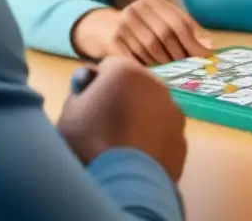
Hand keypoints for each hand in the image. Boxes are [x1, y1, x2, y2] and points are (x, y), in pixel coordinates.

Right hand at [58, 57, 186, 181]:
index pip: (107, 67)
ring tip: (120, 146)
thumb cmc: (90, 142)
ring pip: (151, 109)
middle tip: (102, 127)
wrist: (127, 183)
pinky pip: (163, 134)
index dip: (94, 85)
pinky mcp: (182, 138)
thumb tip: (86, 81)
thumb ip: (78, 90)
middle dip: (121, 99)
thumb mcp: (69, 113)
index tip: (86, 105)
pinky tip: (137, 158)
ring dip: (139, 119)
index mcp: (126, 71)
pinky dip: (152, 141)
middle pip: (133, 86)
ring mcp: (173, 111)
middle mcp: (155, 84)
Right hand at [72, 0, 212, 64]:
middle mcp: (137, 8)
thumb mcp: (163, 22)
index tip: (204, 56)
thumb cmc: (143, 28)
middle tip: (188, 67)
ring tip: (172, 68)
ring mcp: (124, 22)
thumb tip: (209, 46)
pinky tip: (154, 70)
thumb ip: (188, 31)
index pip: (178, 20)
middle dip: (180, 53)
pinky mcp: (114, 39)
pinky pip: (137, 57)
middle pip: (166, 33)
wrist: (104, 30)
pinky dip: (148, 65)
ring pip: (152, 47)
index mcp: (153, 1)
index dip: (193, 40)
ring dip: (164, 61)